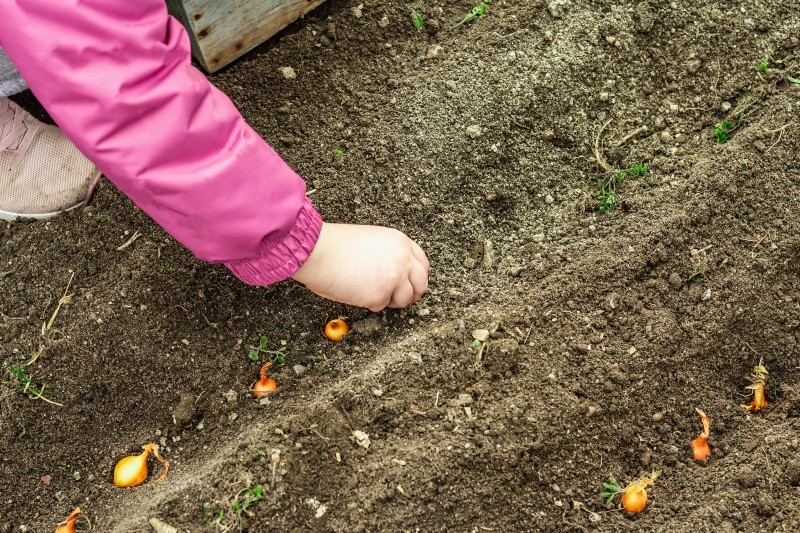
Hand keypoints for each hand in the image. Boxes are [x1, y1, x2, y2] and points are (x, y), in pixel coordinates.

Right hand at [291, 223, 428, 311]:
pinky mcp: (380, 295)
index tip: (411, 283)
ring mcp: (394, 278)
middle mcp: (403, 260)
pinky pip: (381, 306)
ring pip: (405, 299)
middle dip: (412, 293)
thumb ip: (389, 254)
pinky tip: (356, 290)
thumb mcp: (372, 240)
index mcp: (400, 243)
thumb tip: (395, 273)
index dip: (417, 276)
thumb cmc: (336, 245)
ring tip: (370, 292)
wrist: (319, 251)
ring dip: (391, 300)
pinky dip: (369, 303)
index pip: (423, 263)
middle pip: (421, 283)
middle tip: (398, 298)